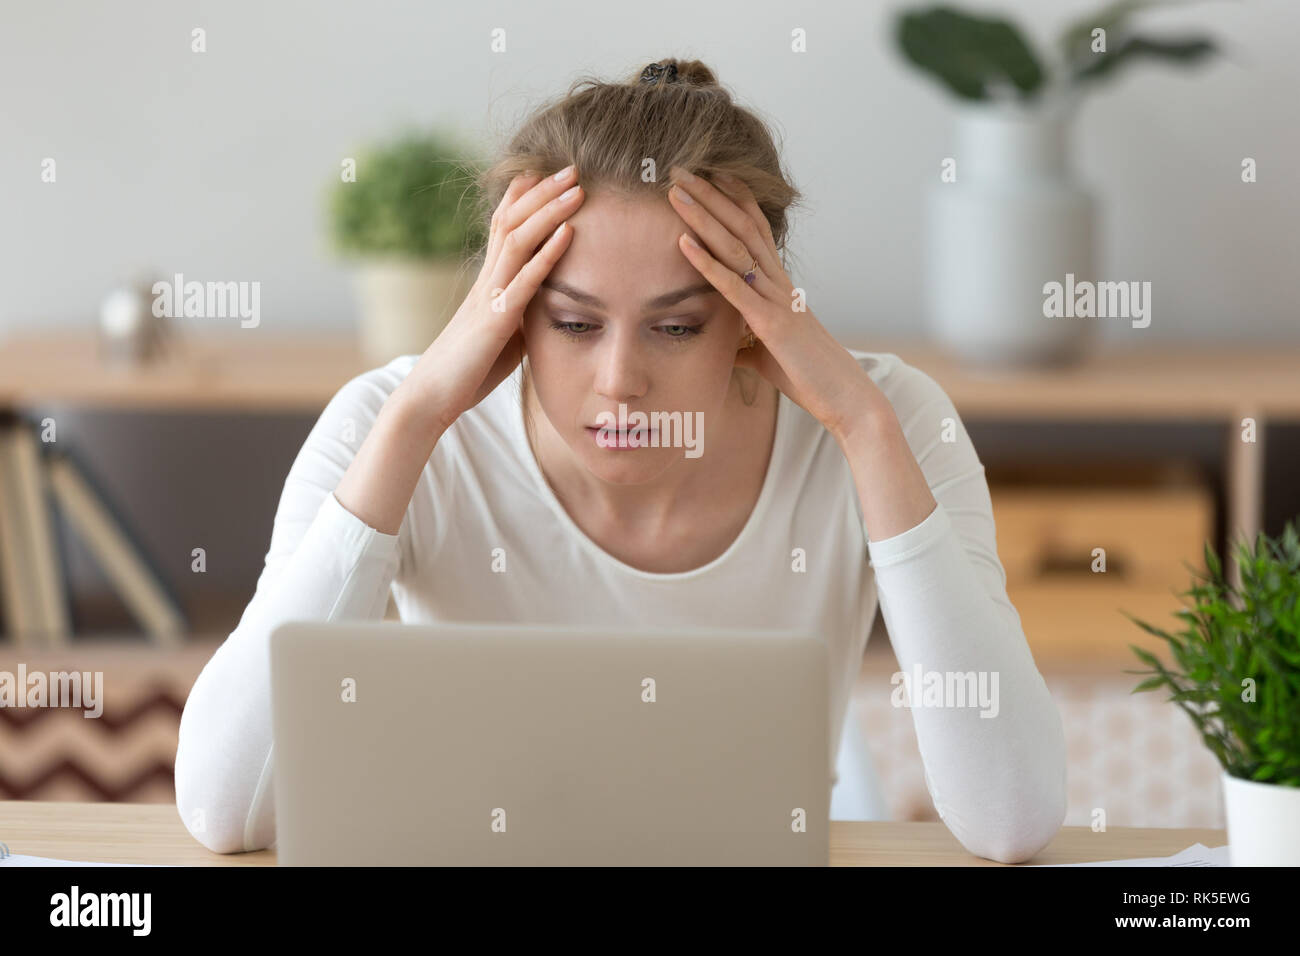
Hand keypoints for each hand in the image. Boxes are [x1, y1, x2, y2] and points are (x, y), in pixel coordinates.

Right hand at [398, 166, 584, 433]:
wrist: (430, 398)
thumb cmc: (466, 373)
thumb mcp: (501, 338)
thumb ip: (520, 316)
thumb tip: (542, 308)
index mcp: (486, 284)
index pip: (501, 227)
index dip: (523, 198)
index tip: (547, 174)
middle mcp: (485, 281)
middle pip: (512, 221)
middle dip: (542, 192)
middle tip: (573, 167)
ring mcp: (488, 296)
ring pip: (518, 239)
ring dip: (549, 210)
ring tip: (577, 187)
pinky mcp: (496, 320)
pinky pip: (525, 279)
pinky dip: (549, 253)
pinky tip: (570, 232)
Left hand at [667, 167, 877, 441]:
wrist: (845, 397)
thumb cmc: (808, 375)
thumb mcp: (768, 354)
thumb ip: (747, 343)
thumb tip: (729, 347)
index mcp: (778, 284)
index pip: (754, 229)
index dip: (732, 198)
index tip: (707, 172)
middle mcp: (778, 282)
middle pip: (741, 225)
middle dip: (709, 194)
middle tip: (679, 166)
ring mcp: (775, 299)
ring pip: (735, 247)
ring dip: (703, 216)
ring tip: (675, 190)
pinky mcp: (771, 323)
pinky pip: (733, 287)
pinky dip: (706, 263)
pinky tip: (683, 243)